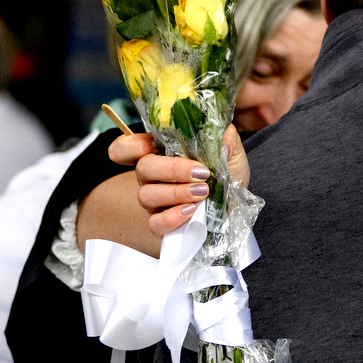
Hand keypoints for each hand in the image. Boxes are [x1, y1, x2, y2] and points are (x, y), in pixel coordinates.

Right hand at [107, 126, 250, 237]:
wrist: (236, 204)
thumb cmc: (226, 173)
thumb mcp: (231, 151)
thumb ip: (226, 138)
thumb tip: (222, 141)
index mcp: (161, 153)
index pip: (127, 147)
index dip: (131, 145)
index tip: (152, 144)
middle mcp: (153, 177)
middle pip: (143, 168)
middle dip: (172, 169)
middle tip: (201, 173)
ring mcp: (155, 202)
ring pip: (146, 195)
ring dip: (176, 193)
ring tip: (203, 193)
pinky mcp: (163, 225)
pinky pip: (155, 223)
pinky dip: (172, 217)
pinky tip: (191, 211)